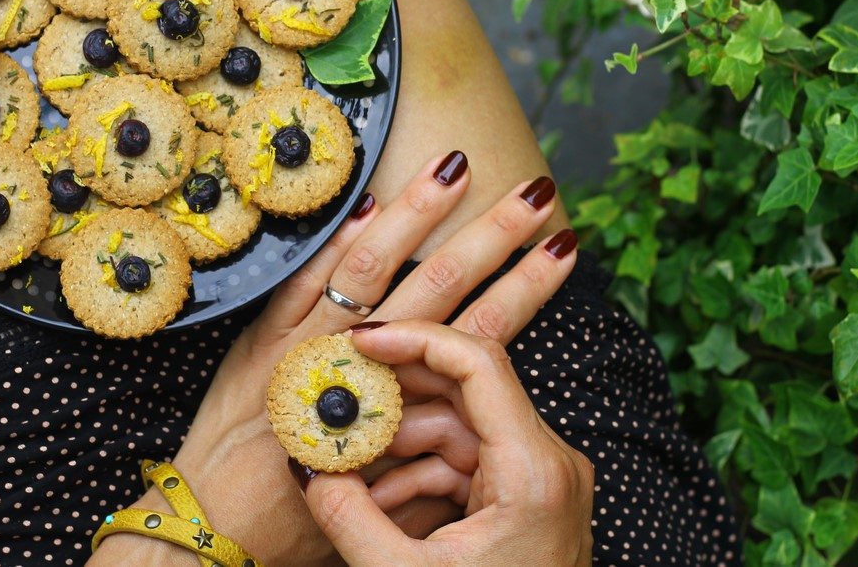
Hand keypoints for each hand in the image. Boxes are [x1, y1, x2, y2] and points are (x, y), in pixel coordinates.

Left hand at [93, 153, 576, 565]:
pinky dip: (337, 239)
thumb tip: (474, 427)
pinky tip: (368, 201)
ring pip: (373, 266)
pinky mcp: (264, 334)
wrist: (216, 526)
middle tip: (532, 195)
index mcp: (400, 409)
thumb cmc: (301, 526)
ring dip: (420, 213)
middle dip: (492, 237)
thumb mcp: (386, 506)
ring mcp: (309, 343)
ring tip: (456, 168)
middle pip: (439, 284)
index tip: (559, 252)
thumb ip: (433, 464)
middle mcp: (359, 367)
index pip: (479, 334)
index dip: (523, 290)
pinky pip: (303, 277)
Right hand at [303, 320, 594, 566]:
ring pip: (460, 431)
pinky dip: (419, 477)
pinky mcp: (525, 504)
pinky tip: (375, 503)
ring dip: (399, 446)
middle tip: (340, 397)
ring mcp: (540, 483)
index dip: (415, 340)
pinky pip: (466, 466)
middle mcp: (548, 464)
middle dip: (396, 399)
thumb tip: (308, 472)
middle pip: (466, 393)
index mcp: (534, 471)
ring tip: (347, 468)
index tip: (362, 342)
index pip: (478, 364)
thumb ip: (350, 517)